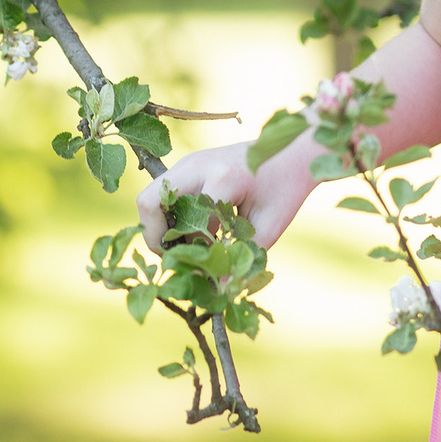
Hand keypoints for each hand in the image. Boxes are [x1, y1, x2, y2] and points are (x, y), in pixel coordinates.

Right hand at [135, 136, 315, 252]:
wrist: (291, 151)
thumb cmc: (285, 189)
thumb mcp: (269, 226)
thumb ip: (242, 257)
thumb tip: (218, 290)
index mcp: (222, 179)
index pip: (187, 225)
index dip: (192, 252)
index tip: (206, 269)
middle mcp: (197, 165)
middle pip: (149, 203)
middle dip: (156, 237)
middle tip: (176, 257)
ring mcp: (188, 162)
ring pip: (151, 197)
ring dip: (161, 225)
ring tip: (187, 245)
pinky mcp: (187, 165)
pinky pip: (163, 193)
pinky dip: (169, 215)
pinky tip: (192, 230)